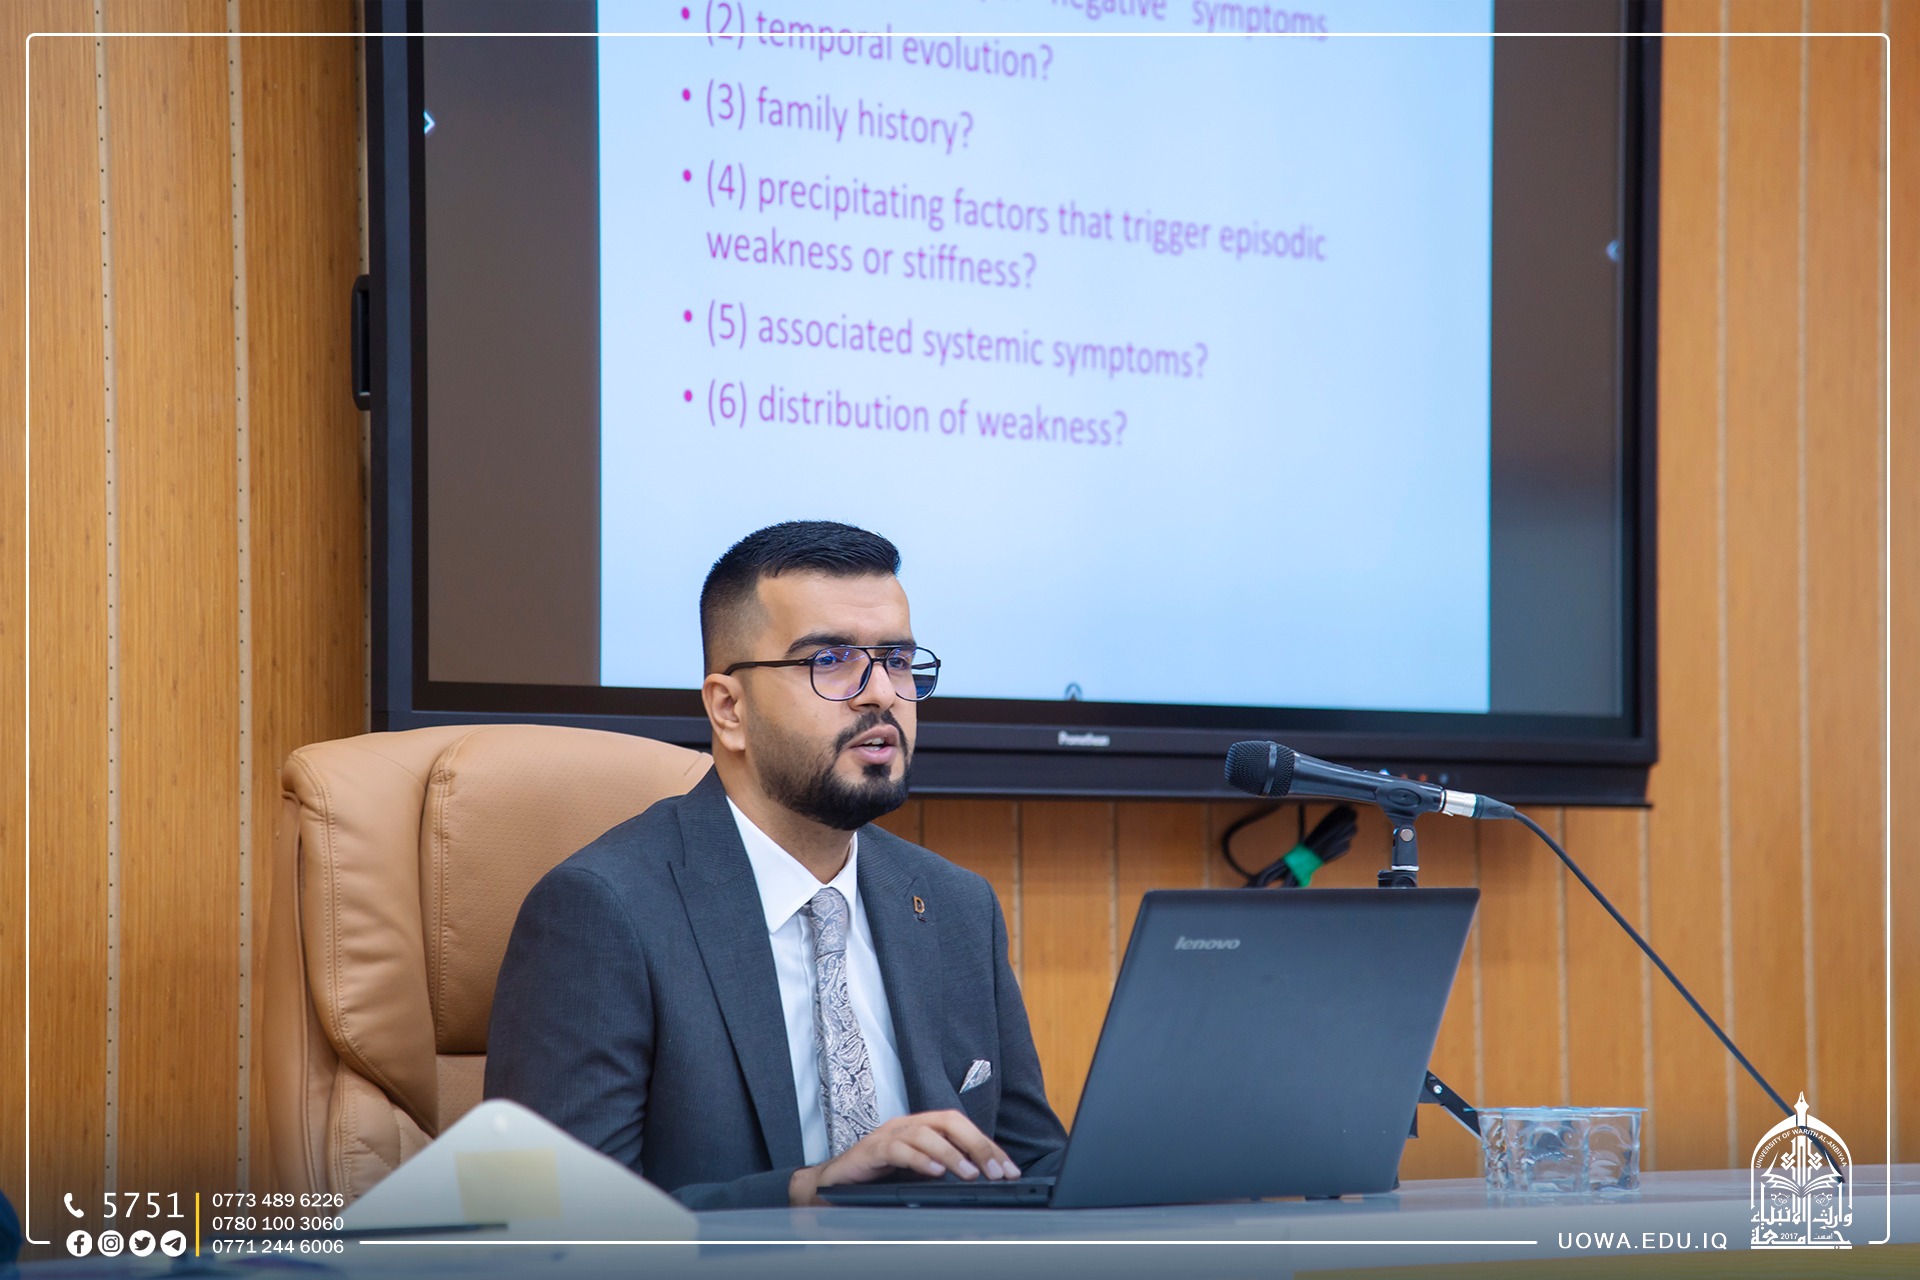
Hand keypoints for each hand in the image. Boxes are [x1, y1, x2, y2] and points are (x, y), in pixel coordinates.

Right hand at [788, 1110, 1020, 1205]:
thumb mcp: (917, 1174)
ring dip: (952, 1153)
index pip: (962, 1127)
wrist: (833, 1184)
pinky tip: (935, 1173)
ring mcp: (888, 1134)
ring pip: (925, 1133)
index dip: (988, 1146)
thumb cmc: (878, 1179)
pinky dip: (919, 1159)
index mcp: (923, 1128)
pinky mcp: (871, 1150)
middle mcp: (908, 1125)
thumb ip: (943, 1172)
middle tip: (998, 1171)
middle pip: (949, 1121)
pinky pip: (898, 1149)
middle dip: (977, 1145)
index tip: (1009, 1169)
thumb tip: (980, 1182)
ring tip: (971, 1174)